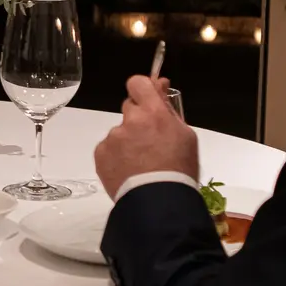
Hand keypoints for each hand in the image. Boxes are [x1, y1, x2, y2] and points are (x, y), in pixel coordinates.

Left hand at [94, 75, 201, 196]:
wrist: (158, 202)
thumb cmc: (179, 169)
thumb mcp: (185, 136)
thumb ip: (169, 110)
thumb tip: (159, 87)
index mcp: (153, 112)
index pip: (138, 83)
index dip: (143, 89)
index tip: (148, 99)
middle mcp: (130, 120)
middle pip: (130, 108)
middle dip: (138, 120)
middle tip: (149, 142)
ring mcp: (113, 138)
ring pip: (120, 132)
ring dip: (128, 142)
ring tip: (140, 165)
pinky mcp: (100, 154)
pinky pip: (109, 149)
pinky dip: (117, 157)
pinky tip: (128, 172)